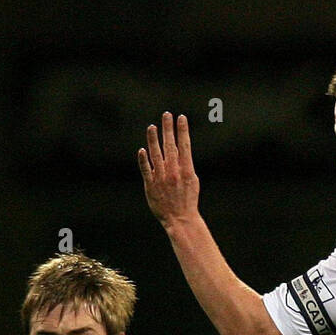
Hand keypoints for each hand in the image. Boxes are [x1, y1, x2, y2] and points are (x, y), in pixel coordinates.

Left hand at [138, 112, 199, 227]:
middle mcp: (173, 172)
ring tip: (152, 127)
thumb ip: (186, 164)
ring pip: (156, 154)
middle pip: (170, 146)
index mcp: (186, 170)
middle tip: (167, 115)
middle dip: (168, 129)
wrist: (180, 219)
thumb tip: (181, 149)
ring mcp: (161, 178)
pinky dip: (144, 160)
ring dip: (153, 139)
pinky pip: (146, 170)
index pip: (185, 145)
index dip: (182, 130)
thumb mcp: (192, 181)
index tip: (181, 117)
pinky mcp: (151, 186)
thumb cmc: (187, 200)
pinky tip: (142, 150)